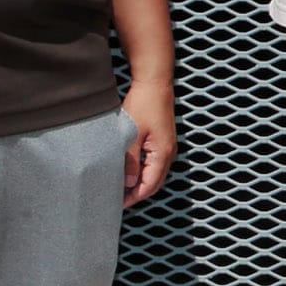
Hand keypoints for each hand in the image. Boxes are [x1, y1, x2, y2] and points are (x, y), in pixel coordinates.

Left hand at [120, 75, 175, 205]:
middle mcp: (168, 152)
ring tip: (121, 187)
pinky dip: (143, 171)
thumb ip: (129, 161)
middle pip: (155, 183)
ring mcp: (166, 145)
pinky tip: (130, 169)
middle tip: (118, 199)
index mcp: (162, 153)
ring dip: (140, 182)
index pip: (149, 186)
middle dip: (138, 193)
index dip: (134, 197)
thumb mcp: (131, 134)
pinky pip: (154, 163)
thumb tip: (127, 183)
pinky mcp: (162, 139)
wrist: (154, 82)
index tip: (118, 204)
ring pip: (154, 173)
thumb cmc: (144, 104)